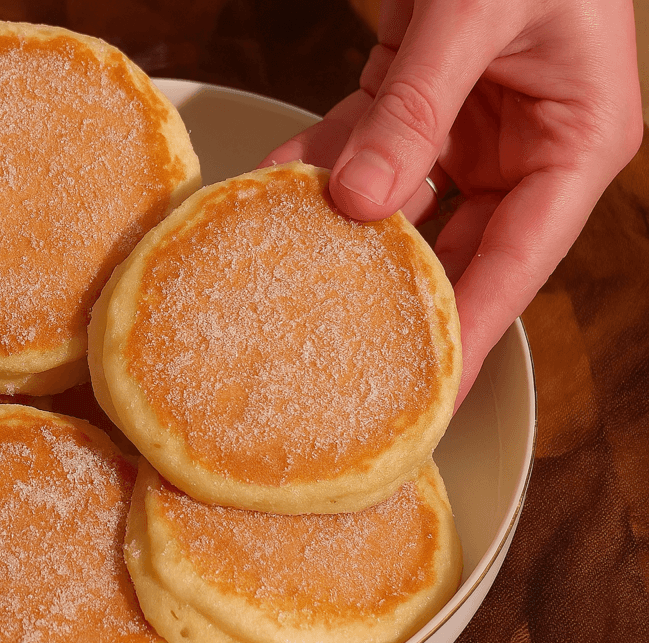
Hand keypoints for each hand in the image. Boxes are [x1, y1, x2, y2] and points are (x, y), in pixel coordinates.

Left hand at [263, 0, 642, 408]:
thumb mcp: (476, 15)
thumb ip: (417, 109)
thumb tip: (360, 200)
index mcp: (577, 141)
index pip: (520, 262)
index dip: (472, 331)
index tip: (427, 393)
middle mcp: (527, 146)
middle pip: (458, 246)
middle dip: (397, 291)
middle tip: (342, 352)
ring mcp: (471, 127)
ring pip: (403, 202)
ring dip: (344, 226)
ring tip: (289, 264)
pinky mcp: (421, 103)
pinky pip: (367, 145)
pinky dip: (323, 161)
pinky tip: (277, 183)